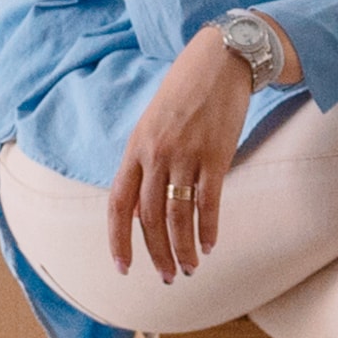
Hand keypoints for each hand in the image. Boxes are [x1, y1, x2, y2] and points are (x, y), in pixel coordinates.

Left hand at [108, 26, 251, 280]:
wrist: (219, 61)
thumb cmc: (184, 93)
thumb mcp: (152, 125)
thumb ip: (143, 166)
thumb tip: (141, 212)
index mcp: (135, 148)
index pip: (119, 204)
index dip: (118, 240)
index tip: (123, 267)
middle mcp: (156, 155)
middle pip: (150, 218)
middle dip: (156, 254)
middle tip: (167, 277)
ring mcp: (186, 155)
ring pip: (179, 216)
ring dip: (183, 249)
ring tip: (189, 268)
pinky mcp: (216, 155)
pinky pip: (209, 202)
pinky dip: (208, 229)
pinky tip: (209, 246)